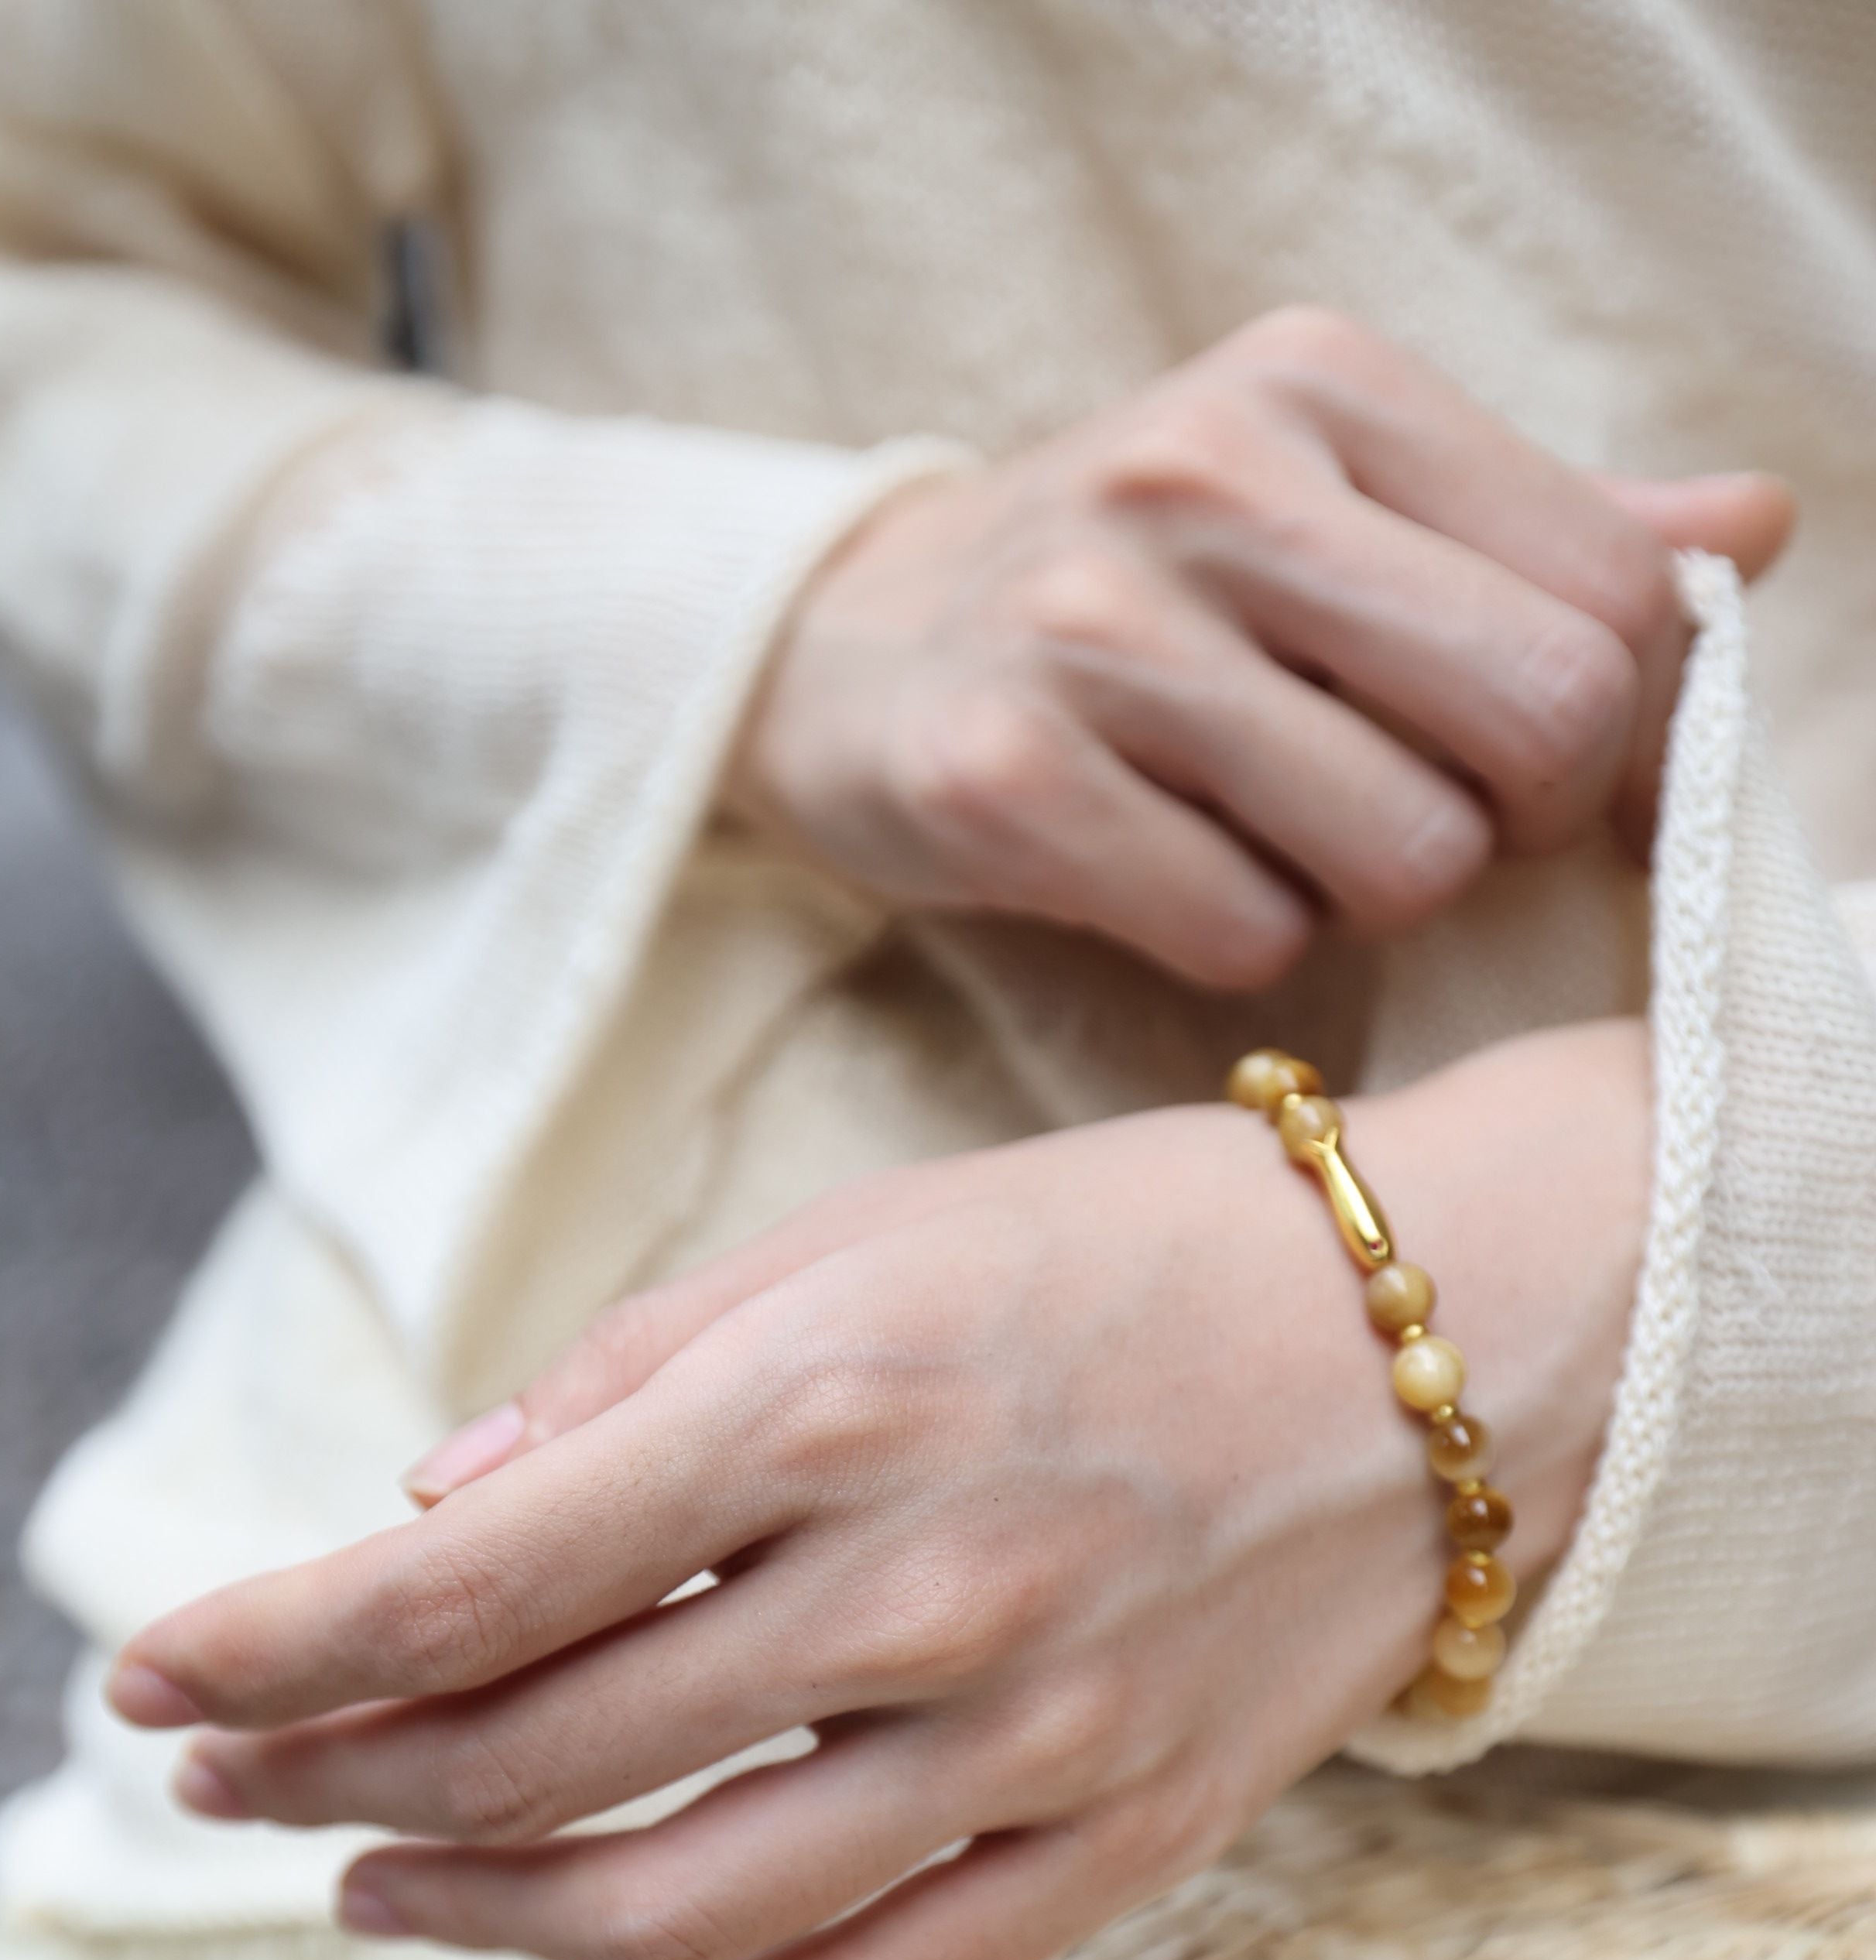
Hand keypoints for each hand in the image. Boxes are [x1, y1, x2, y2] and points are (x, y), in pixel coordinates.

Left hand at [110, 1021, 1649, 1959]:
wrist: (1451, 1339)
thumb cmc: (1135, 1248)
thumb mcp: (867, 1237)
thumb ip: (637, 1375)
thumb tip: (436, 1510)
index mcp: (832, 1399)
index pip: (472, 1581)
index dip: (278, 1648)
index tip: (153, 1684)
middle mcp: (924, 1586)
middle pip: (545, 1761)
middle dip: (341, 1783)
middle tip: (240, 1785)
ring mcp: (1037, 1738)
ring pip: (682, 1914)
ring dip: (484, 1923)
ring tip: (379, 1892)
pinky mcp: (1127, 1839)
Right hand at [730, 306, 1791, 985]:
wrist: (842, 649)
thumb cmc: (1135, 589)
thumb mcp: (1331, 502)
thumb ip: (1543, 524)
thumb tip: (1751, 530)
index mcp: (1321, 383)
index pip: (1611, 597)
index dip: (1603, 726)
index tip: (1503, 756)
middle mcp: (1209, 475)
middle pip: (1543, 722)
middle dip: (1510, 818)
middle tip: (1411, 813)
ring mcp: (1093, 625)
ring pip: (1404, 855)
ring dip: (1362, 892)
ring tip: (1267, 835)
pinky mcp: (1001, 775)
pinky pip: (1246, 938)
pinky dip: (1236, 941)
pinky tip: (1164, 873)